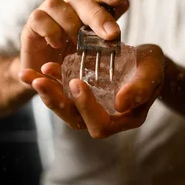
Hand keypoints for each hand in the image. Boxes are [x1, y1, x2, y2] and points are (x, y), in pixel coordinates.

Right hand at [18, 0, 129, 75]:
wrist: (47, 73)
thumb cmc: (73, 54)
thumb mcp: (95, 41)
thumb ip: (108, 22)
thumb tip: (125, 2)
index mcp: (82, 3)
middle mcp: (65, 3)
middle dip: (97, 15)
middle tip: (111, 33)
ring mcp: (46, 12)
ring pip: (56, 4)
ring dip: (71, 25)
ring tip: (79, 44)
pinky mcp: (32, 25)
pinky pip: (40, 19)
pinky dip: (51, 31)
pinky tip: (58, 44)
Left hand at [23, 44, 164, 138]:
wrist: (146, 59)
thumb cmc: (153, 65)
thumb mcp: (152, 71)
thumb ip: (140, 88)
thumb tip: (120, 104)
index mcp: (124, 118)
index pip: (100, 125)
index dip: (86, 107)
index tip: (77, 82)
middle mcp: (105, 118)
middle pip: (75, 119)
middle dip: (55, 101)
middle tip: (40, 81)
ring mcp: (90, 107)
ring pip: (64, 108)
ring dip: (46, 92)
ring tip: (31, 76)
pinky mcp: (81, 94)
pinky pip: (61, 93)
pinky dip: (49, 81)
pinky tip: (38, 68)